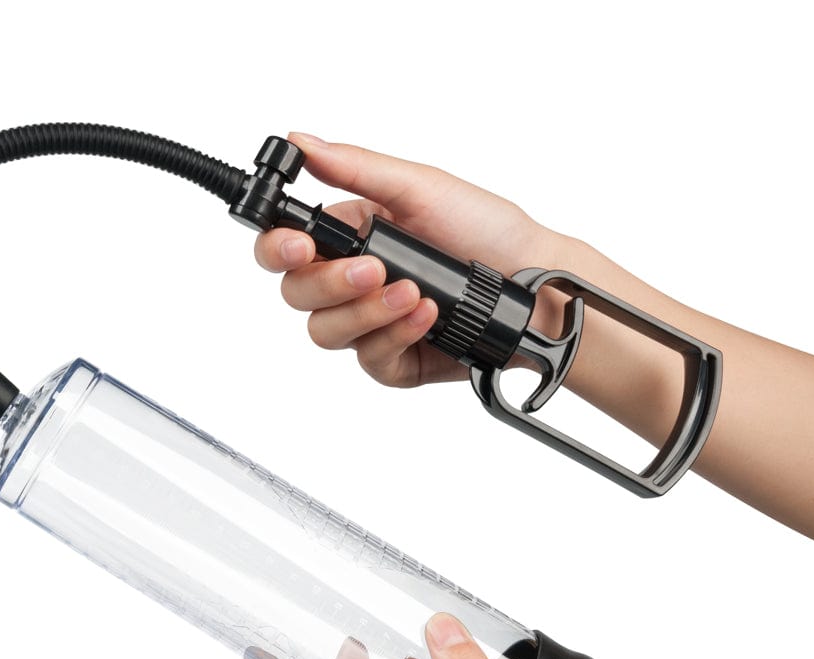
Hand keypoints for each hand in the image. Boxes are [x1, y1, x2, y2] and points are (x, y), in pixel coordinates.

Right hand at [253, 133, 555, 388]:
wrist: (532, 284)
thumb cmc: (485, 230)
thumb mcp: (421, 187)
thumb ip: (355, 168)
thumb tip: (300, 142)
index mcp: (348, 235)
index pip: (285, 248)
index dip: (280, 250)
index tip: (300, 247)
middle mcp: (350, 283)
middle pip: (298, 296)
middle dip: (331, 284)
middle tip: (372, 270)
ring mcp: (369, 324)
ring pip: (327, 333)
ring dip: (367, 312)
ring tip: (413, 293)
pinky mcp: (392, 361)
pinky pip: (369, 359)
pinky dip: (397, 335)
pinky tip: (428, 316)